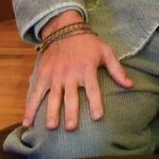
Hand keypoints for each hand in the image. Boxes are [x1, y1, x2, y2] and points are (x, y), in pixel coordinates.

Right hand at [22, 14, 131, 132]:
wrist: (64, 30)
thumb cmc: (88, 44)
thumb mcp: (107, 52)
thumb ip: (117, 70)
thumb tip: (130, 85)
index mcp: (87, 69)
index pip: (93, 90)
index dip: (96, 103)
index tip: (97, 117)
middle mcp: (70, 74)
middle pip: (71, 96)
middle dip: (71, 112)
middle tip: (71, 128)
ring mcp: (54, 76)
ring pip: (52, 97)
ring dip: (51, 112)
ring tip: (51, 127)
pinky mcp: (42, 76)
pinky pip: (35, 94)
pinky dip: (30, 108)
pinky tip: (27, 123)